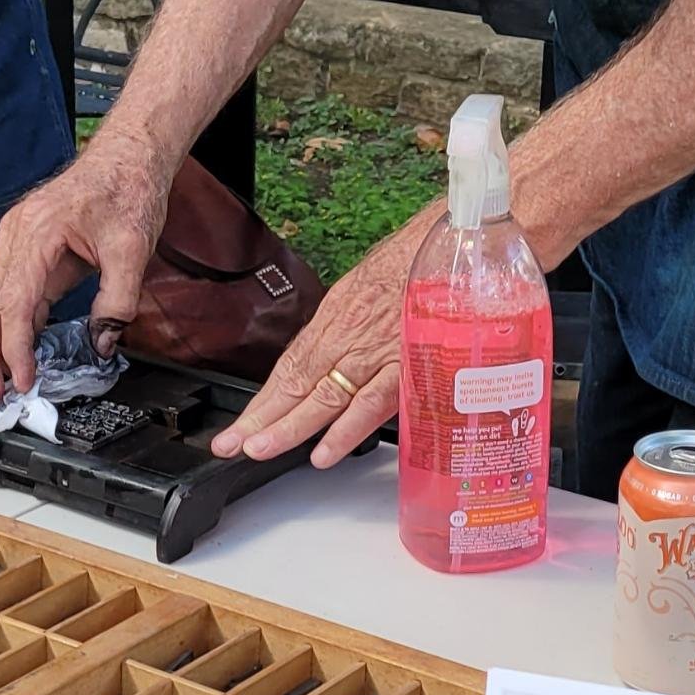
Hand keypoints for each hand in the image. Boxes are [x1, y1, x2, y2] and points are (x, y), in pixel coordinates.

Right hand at [0, 131, 176, 399]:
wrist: (129, 155)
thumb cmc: (126, 187)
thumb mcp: (133, 248)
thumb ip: (118, 301)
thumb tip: (103, 343)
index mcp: (37, 233)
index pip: (15, 302)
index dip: (15, 347)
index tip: (22, 379)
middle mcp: (17, 236)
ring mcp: (17, 241)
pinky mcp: (27, 248)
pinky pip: (8, 291)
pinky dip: (8, 324)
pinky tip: (16, 351)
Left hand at [213, 216, 433, 466]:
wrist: (462, 241)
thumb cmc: (425, 261)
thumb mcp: (377, 287)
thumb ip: (356, 325)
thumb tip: (340, 355)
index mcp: (340, 314)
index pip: (292, 363)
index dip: (265, 397)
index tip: (243, 423)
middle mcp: (350, 332)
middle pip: (297, 382)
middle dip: (262, 418)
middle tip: (231, 444)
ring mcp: (377, 349)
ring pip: (325, 396)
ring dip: (290, 428)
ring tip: (260, 450)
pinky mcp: (407, 362)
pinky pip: (372, 403)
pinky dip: (346, 430)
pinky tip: (323, 453)